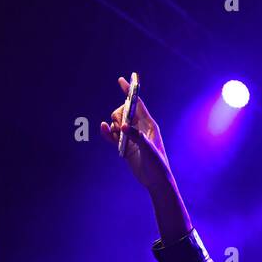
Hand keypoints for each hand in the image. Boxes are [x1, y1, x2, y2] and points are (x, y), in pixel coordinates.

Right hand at [100, 75, 173, 195]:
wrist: (155, 181)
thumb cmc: (157, 165)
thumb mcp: (149, 150)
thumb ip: (136, 137)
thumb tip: (123, 127)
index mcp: (149, 125)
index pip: (137, 103)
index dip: (129, 92)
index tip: (121, 80)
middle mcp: (140, 128)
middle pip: (123, 111)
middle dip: (118, 115)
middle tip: (121, 128)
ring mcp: (131, 136)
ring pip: (116, 122)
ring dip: (113, 126)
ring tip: (119, 138)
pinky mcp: (124, 145)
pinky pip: (112, 135)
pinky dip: (107, 132)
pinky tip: (104, 129)